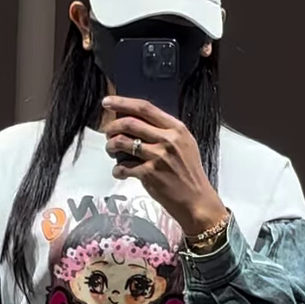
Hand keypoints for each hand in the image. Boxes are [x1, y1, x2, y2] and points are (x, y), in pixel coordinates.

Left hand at [103, 97, 227, 239]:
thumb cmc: (189, 173)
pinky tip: (120, 172)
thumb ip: (164, 132)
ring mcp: (158, 157)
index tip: (107, 103)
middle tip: (107, 133)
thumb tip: (135, 121)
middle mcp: (168, 140)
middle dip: (112, 127)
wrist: (197, 200)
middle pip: (129, 123)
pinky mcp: (149, 174)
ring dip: (110, 146)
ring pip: (122, 142)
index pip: (145, 108)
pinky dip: (117, 169)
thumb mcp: (184, 145)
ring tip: (111, 151)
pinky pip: (123, 166)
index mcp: (177, 129)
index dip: (122, 103)